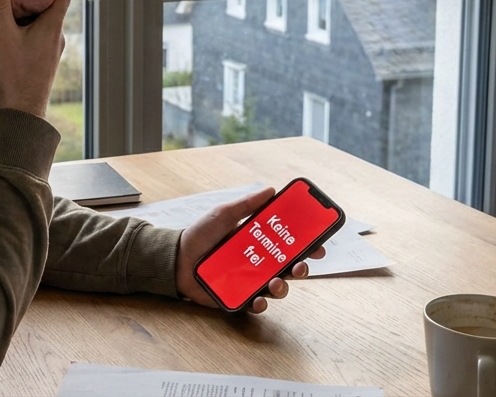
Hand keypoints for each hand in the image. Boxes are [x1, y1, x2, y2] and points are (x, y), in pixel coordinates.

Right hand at [0, 0, 69, 117]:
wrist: (24, 111)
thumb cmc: (15, 72)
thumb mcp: (2, 35)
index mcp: (53, 26)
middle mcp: (57, 37)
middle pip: (52, 8)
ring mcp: (52, 51)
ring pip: (45, 24)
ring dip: (31, 16)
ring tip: (10, 9)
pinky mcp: (45, 62)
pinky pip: (40, 38)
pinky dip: (29, 31)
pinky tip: (11, 34)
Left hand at [175, 186, 326, 313]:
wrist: (175, 258)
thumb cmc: (200, 234)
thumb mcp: (224, 214)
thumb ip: (247, 204)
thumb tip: (271, 190)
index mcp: (259, 242)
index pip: (290, 245)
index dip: (308, 246)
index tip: (320, 244)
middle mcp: (258, 263)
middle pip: (289, 268)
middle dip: (302, 268)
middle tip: (301, 265)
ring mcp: (249, 281)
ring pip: (277, 287)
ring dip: (283, 287)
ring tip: (276, 282)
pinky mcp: (238, 297)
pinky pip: (255, 304)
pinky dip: (261, 304)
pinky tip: (259, 299)